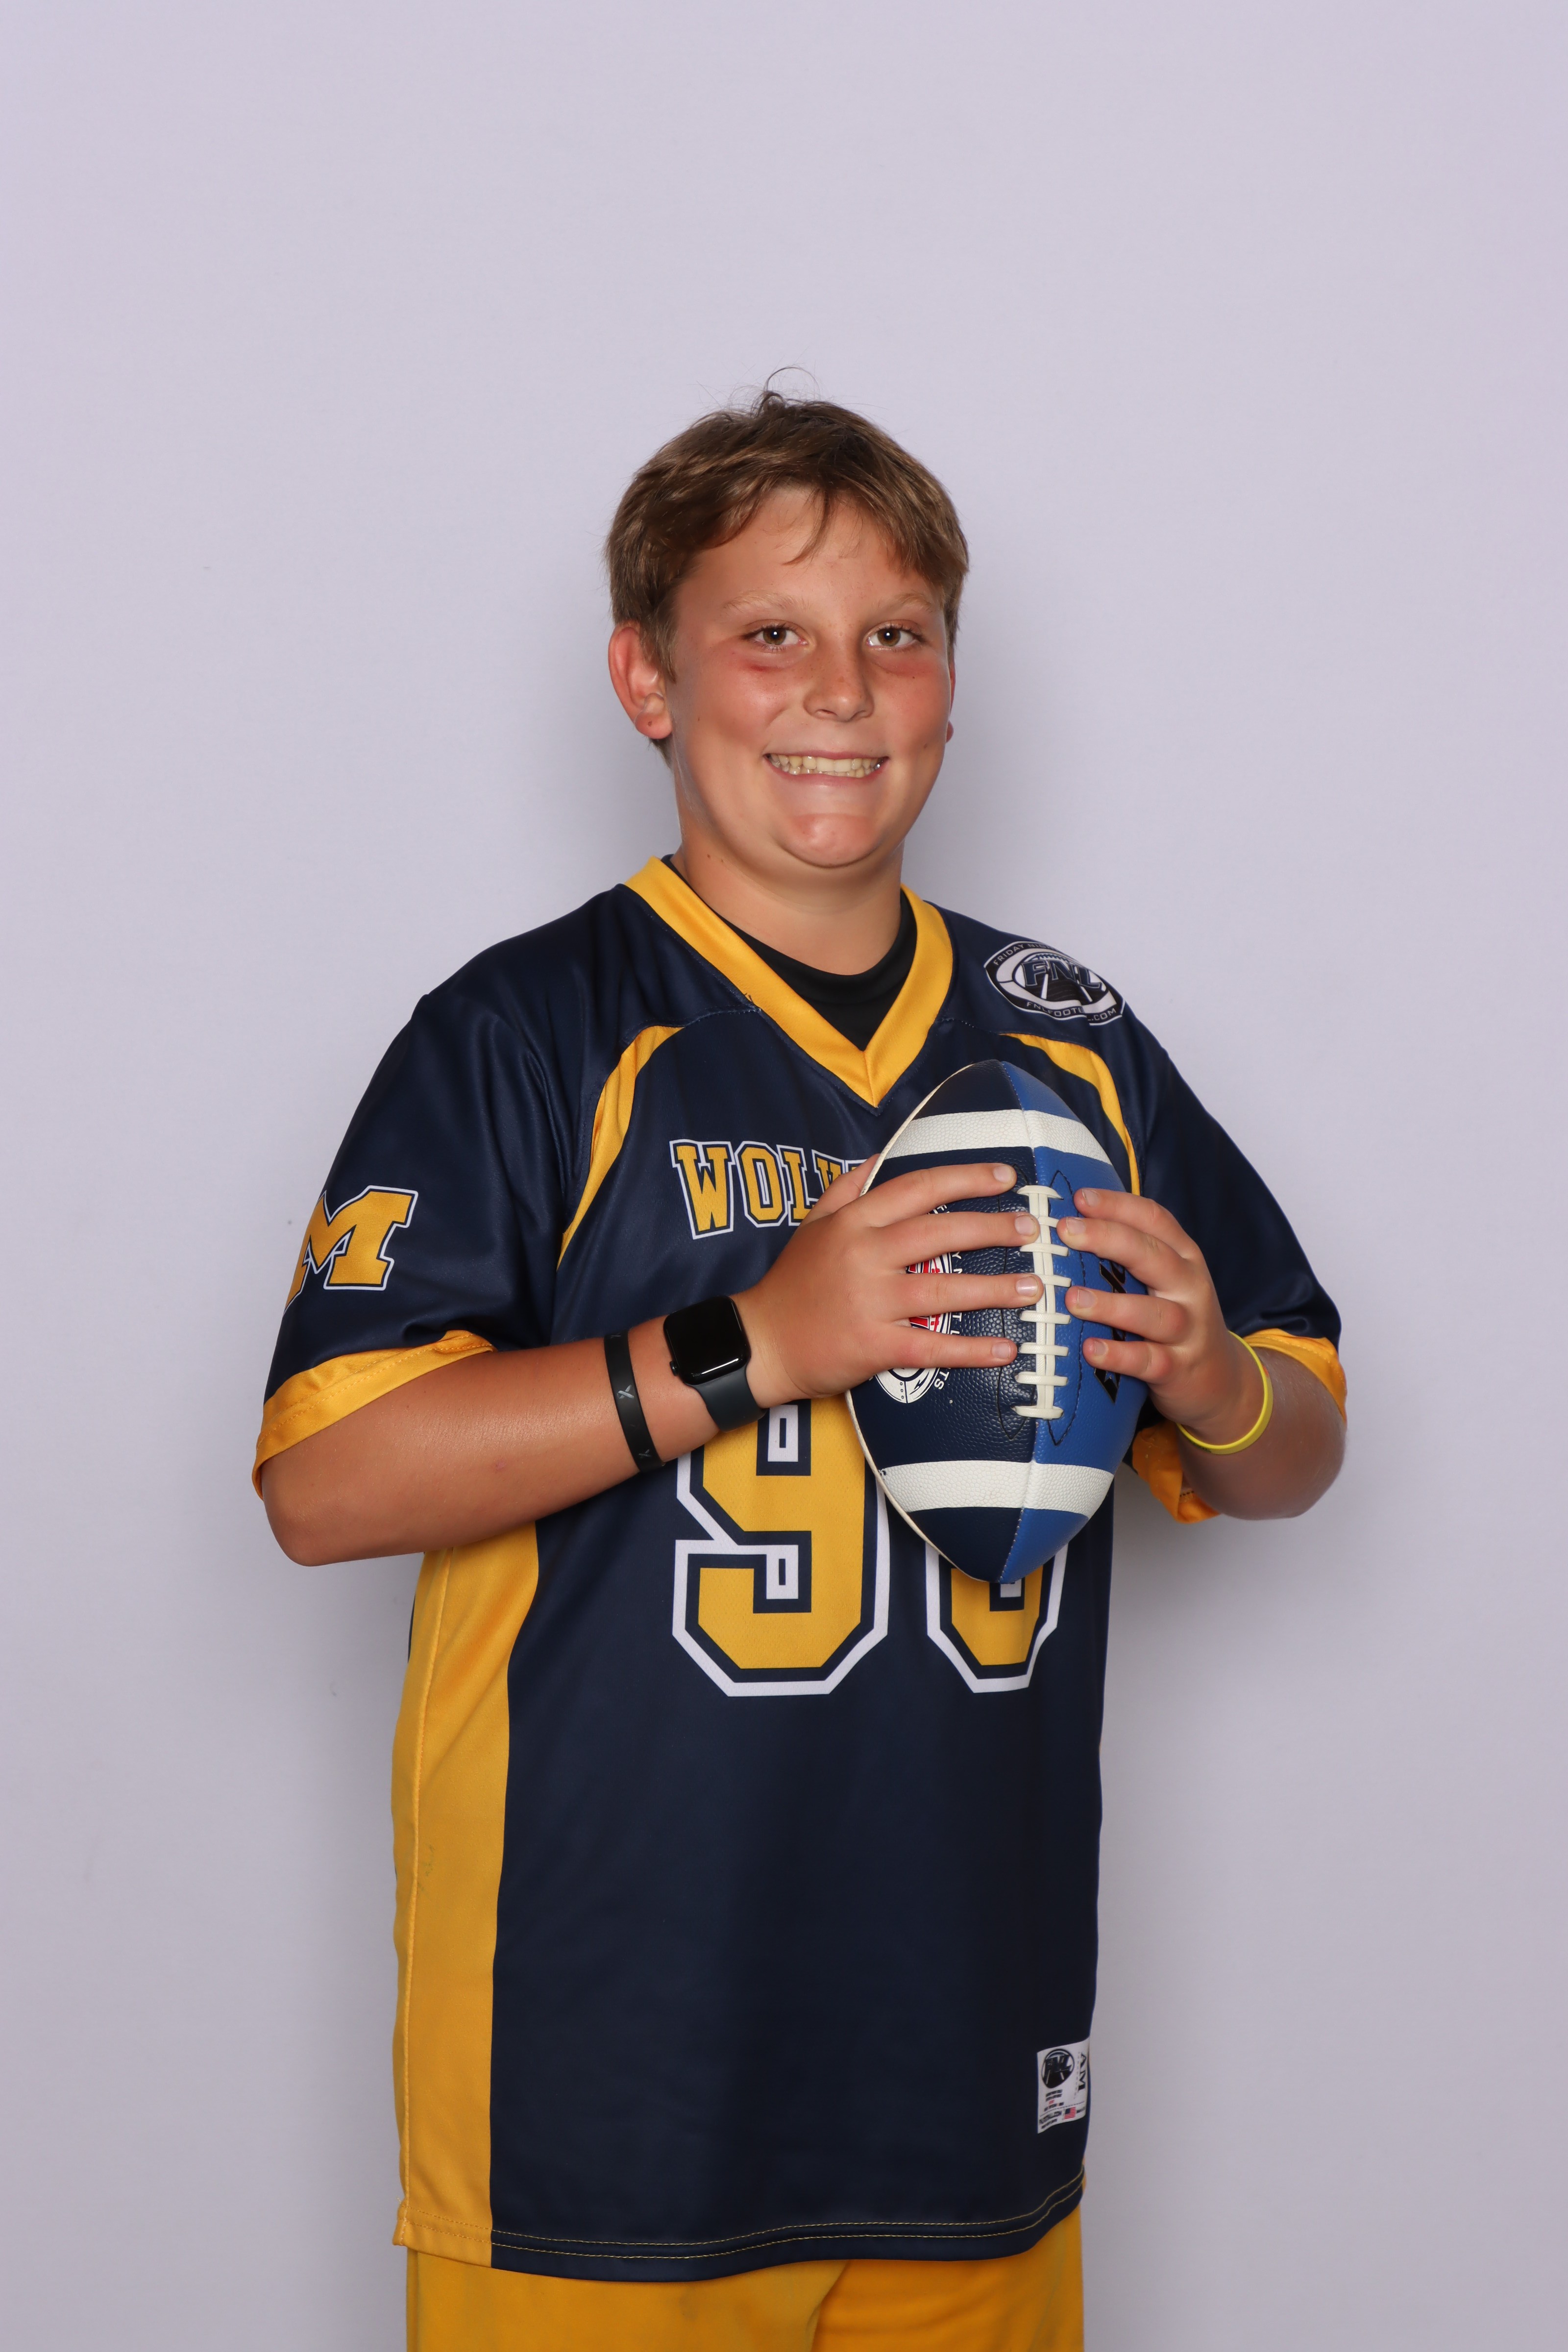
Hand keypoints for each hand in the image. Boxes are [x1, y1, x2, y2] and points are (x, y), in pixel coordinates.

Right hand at [737, 1161, 1045, 1408]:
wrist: (759, 1343)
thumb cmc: (792, 1283)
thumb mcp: (812, 1224)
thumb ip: (846, 1188)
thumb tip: (879, 1155)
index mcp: (854, 1222)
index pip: (918, 1187)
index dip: (966, 1178)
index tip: (1006, 1175)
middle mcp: (864, 1255)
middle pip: (939, 1233)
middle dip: (991, 1227)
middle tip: (1031, 1228)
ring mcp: (869, 1302)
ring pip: (942, 1291)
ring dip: (994, 1288)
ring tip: (1033, 1286)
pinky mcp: (874, 1346)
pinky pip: (932, 1346)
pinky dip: (971, 1350)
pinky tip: (1006, 1348)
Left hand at [1056, 1189, 1261, 1443]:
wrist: (1221, 1381)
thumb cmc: (1177, 1321)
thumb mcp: (1166, 1281)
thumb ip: (1131, 1255)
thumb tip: (1073, 1223)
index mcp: (1184, 1258)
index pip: (1155, 1219)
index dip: (1117, 1205)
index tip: (1079, 1198)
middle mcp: (1190, 1288)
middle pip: (1153, 1256)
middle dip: (1107, 1239)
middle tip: (1066, 1232)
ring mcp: (1188, 1330)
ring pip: (1152, 1313)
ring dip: (1110, 1304)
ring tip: (1071, 1298)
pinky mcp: (1179, 1369)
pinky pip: (1149, 1361)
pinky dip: (1120, 1355)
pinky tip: (1090, 1349)